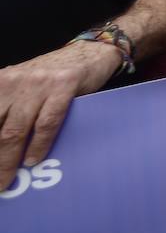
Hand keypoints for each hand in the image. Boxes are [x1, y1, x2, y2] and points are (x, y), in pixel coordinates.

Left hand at [0, 40, 124, 189]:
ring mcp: (39, 83)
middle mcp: (13, 81)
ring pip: (15, 129)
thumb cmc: (51, 75)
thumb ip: (7, 109)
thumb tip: (1, 148)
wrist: (89, 51)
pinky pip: (47, 122)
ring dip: (8, 161)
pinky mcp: (64, 85)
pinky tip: (33, 160)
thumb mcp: (21, 87)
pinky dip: (39, 144)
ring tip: (5, 181)